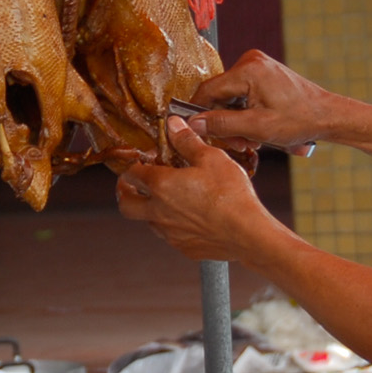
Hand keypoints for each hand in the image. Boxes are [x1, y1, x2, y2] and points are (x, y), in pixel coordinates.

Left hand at [115, 120, 282, 265]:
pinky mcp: (184, 247)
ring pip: (147, 221)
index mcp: (161, 185)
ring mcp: (170, 233)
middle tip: (132, 186)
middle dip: (125, 193)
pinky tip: (189, 218)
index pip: (132, 173)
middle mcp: (158, 211)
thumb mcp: (211, 158)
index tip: (145, 161)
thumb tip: (173, 125)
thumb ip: (187, 141)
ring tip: (166, 200)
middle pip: (125, 205)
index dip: (135, 164)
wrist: (246, 233)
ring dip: (150, 210)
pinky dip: (172, 226)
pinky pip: (170, 236)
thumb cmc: (230, 194)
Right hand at [186, 50, 330, 154]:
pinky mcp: (261, 72)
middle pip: (218, 95)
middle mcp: (250, 61)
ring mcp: (256, 65)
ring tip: (251, 139)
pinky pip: (241, 94)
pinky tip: (255, 128)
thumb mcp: (257, 128)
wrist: (327, 115)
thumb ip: (222, 124)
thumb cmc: (299, 120)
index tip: (197, 132)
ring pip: (229, 97)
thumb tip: (193, 123)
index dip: (199, 114)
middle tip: (238, 143)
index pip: (207, 91)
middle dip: (224, 122)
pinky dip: (244, 113)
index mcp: (247, 70)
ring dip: (235, 120)